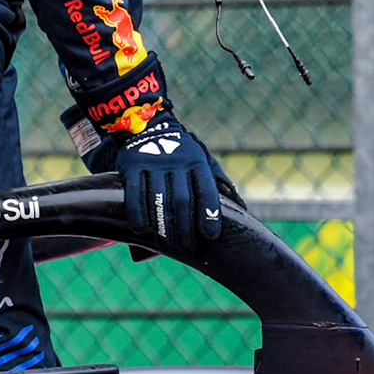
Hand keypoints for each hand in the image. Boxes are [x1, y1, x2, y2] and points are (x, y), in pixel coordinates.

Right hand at [114, 115, 226, 252]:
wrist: (146, 126)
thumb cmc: (179, 152)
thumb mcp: (199, 158)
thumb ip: (214, 181)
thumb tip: (241, 209)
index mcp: (196, 161)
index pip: (206, 190)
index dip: (209, 214)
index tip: (210, 235)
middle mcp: (176, 161)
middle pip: (182, 199)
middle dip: (185, 227)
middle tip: (187, 247)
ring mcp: (153, 162)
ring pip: (159, 199)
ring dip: (163, 225)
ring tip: (167, 245)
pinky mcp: (132, 165)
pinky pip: (135, 193)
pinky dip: (138, 213)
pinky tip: (142, 229)